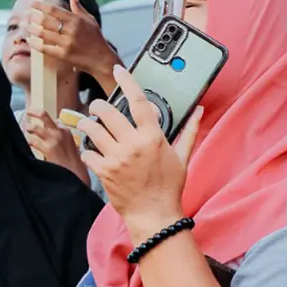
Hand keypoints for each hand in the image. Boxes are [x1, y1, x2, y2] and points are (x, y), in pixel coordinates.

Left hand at [23, 109, 87, 184]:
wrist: (76, 173)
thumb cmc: (73, 162)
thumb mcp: (70, 144)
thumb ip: (61, 137)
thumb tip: (49, 132)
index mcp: (66, 130)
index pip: (51, 119)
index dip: (42, 118)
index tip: (36, 118)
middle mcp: (59, 132)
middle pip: (43, 115)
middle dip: (33, 112)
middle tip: (27, 112)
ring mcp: (53, 139)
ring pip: (35, 128)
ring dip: (28, 128)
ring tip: (26, 130)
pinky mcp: (47, 149)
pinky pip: (32, 141)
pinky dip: (28, 141)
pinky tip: (26, 143)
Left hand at [25, 0, 119, 84]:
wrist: (101, 59)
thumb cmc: (96, 39)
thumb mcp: (90, 20)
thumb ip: (78, 8)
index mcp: (76, 20)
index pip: (54, 10)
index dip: (41, 6)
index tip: (32, 3)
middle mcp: (71, 30)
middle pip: (46, 21)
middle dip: (33, 17)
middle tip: (24, 15)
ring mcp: (67, 43)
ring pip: (43, 34)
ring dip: (31, 29)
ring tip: (23, 26)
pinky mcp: (63, 55)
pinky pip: (45, 48)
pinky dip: (36, 44)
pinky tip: (30, 40)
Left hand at [77, 66, 202, 241]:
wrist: (155, 215)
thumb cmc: (169, 187)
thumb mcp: (182, 157)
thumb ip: (189, 131)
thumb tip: (199, 111)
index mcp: (153, 136)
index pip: (138, 101)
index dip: (127, 82)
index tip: (118, 71)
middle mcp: (133, 144)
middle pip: (107, 112)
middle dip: (97, 105)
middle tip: (96, 106)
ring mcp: (117, 157)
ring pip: (92, 130)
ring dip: (87, 124)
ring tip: (88, 125)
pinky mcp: (104, 171)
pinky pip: (88, 153)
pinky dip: (87, 150)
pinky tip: (91, 151)